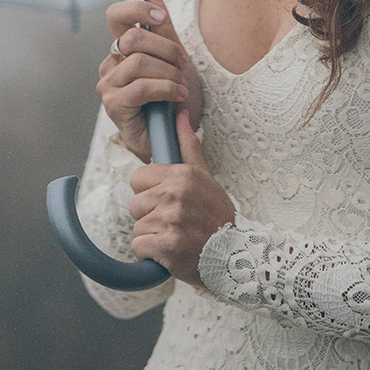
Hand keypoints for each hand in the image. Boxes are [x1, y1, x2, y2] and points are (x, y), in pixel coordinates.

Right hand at [98, 0, 203, 163]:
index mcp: (122, 48)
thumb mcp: (173, 58)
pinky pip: (141, 87)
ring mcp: (109, 85)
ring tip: (181, 86)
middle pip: (132, 39)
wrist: (174, 135)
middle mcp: (110, 63)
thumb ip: (162, 28)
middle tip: (183, 63)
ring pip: (139, 63)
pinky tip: (177, 97)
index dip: (137, 10)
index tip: (161, 18)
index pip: (116, 16)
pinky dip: (165, 89)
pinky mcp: (114, 106)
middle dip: (165, 49)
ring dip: (169, 73)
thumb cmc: (172, 97)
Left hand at [128, 108, 234, 286]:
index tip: (166, 202)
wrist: (235, 256)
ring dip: (152, 236)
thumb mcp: (204, 176)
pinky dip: (151, 255)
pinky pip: (139, 248)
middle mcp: (175, 194)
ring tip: (176, 237)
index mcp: (182, 175)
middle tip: (174, 222)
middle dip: (150, 216)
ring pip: (138, 227)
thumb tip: (179, 113)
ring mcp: (172, 221)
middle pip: (135, 204)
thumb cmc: (216, 215)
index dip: (149, 192)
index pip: (137, 179)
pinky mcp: (168, 247)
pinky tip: (171, 252)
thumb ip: (187, 144)